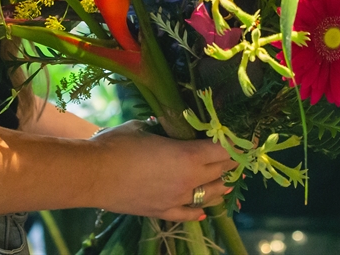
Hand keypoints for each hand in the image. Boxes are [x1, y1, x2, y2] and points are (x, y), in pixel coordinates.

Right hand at [90, 120, 235, 221]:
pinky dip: (198, 212)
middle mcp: (188, 179)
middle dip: (231, 164)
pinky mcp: (162, 211)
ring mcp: (177, 198)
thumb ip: (160, 127)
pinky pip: (186, 214)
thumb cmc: (117, 144)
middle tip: (237, 157)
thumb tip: (164, 125)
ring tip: (228, 183)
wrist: (93, 175)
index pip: (222, 149)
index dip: (236, 144)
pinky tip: (204, 212)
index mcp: (188, 154)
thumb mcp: (141, 127)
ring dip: (220, 188)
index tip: (246, 139)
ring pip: (208, 195)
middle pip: (219, 172)